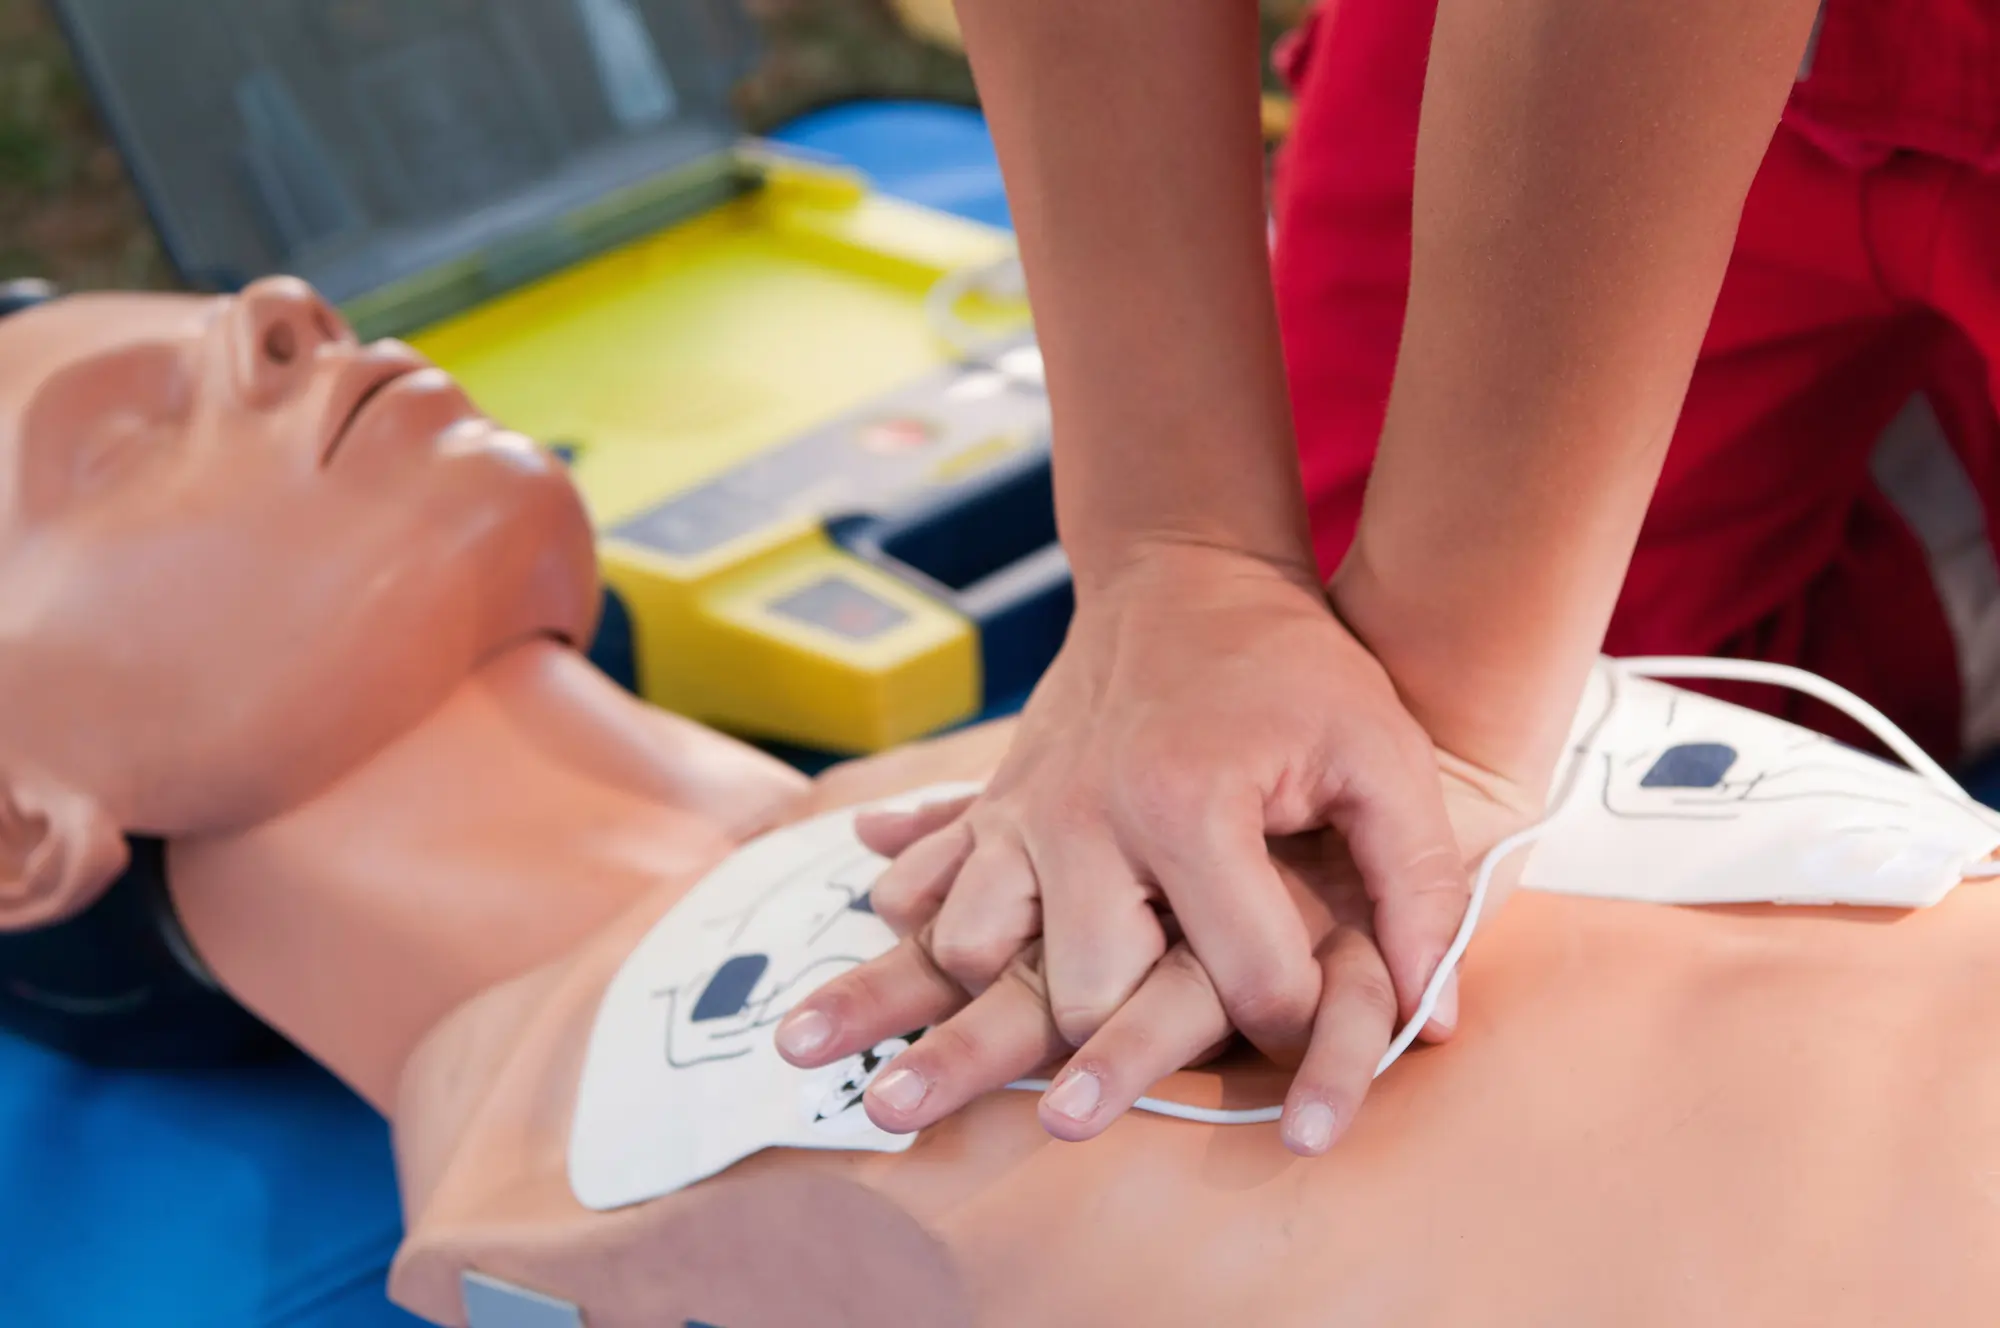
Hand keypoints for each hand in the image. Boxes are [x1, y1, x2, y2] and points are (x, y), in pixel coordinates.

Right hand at [780, 539, 1534, 1139]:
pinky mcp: (990, 807)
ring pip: (981, 960)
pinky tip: (947, 964)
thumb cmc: (1297, 669)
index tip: (1319, 1018)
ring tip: (1066, 1024)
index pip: (1252, 985)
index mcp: (1191, 807)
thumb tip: (1431, 1020)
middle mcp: (1087, 818)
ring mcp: (1023, 812)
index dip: (1305, 1029)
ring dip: (1019, 1003)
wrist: (1184, 572)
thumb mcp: (1385, 754)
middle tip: (1187, 1033)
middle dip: (1142, 1046)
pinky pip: (926, 892)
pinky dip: (933, 936)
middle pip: (1092, 1002)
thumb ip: (1419, 883)